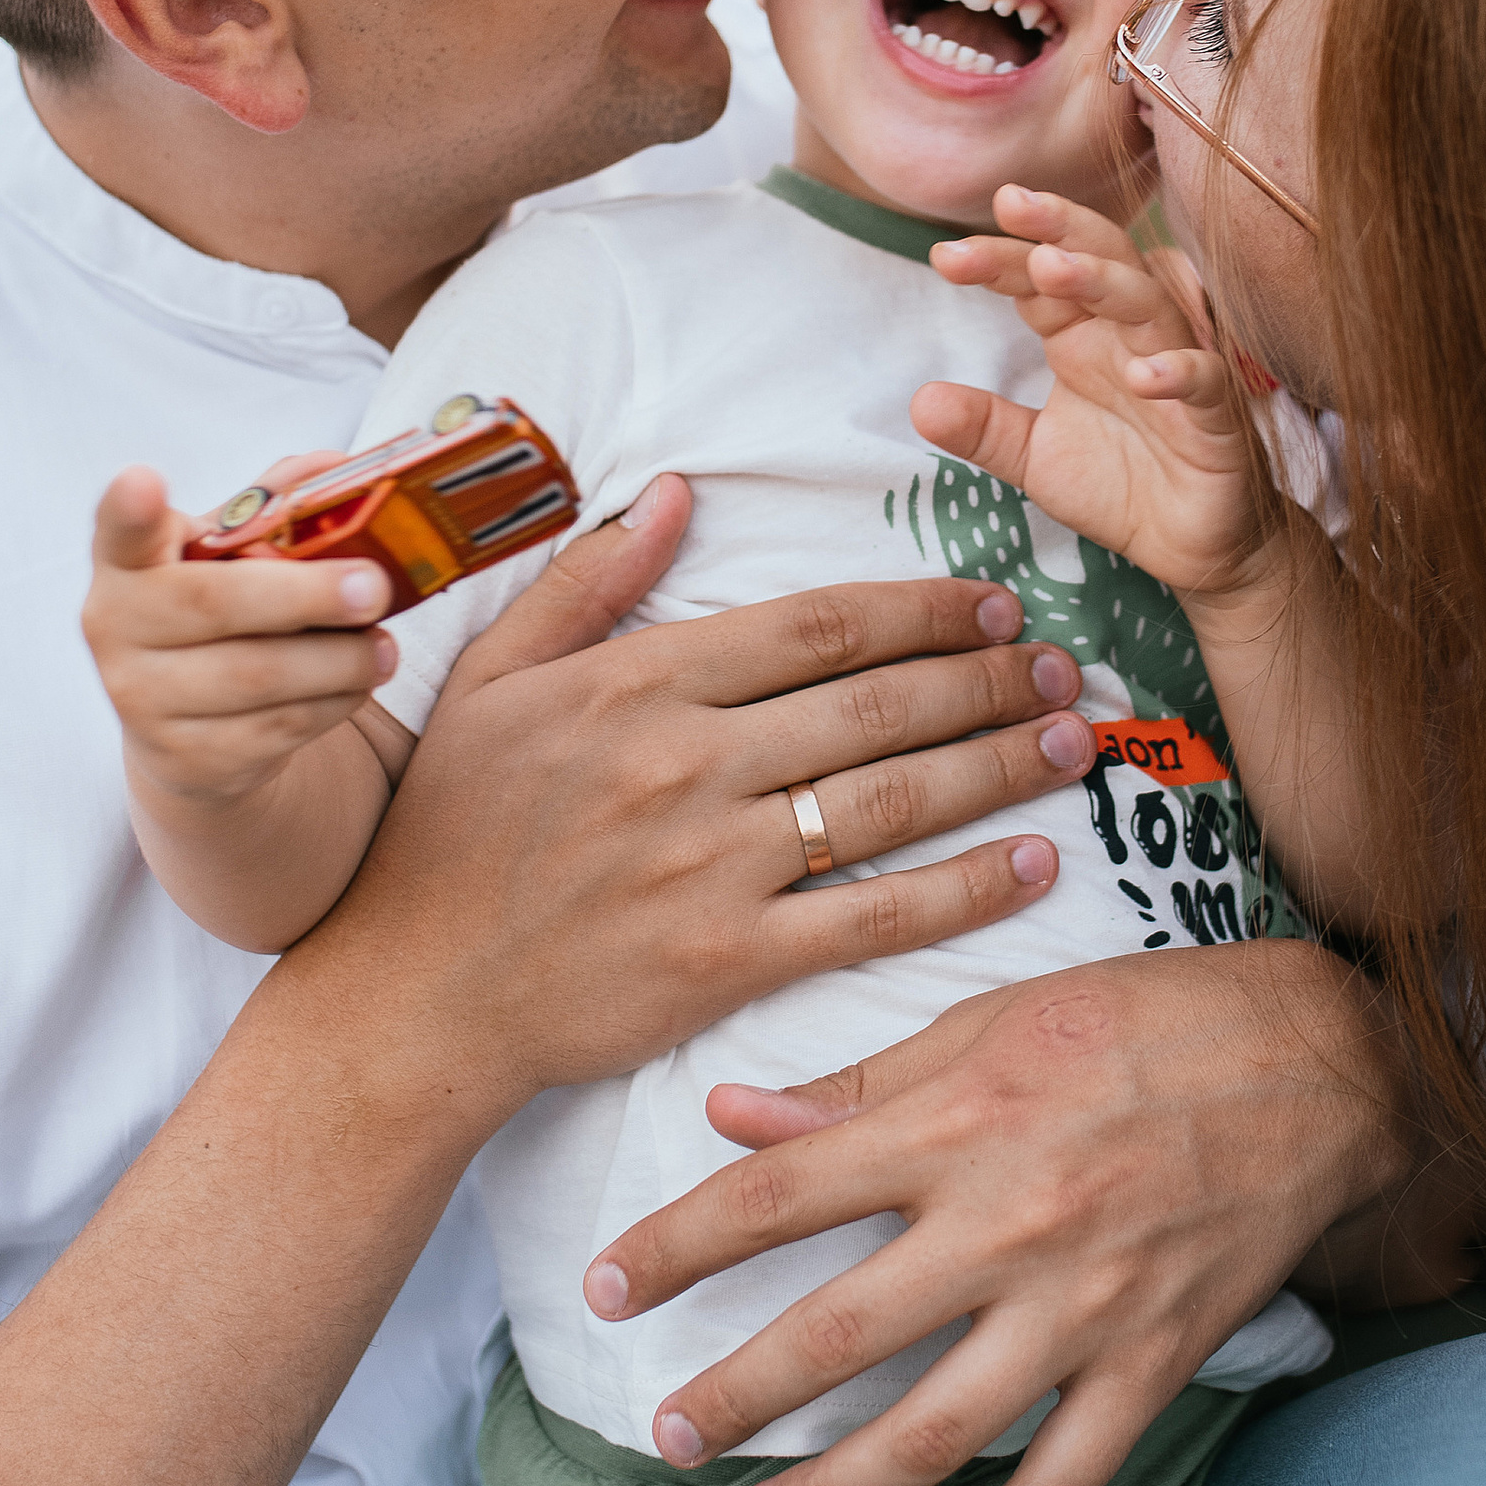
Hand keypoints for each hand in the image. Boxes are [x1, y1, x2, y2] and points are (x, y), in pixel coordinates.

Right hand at [85, 458, 397, 808]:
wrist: (181, 736)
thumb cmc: (215, 620)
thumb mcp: (227, 557)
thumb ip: (274, 506)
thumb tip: (338, 469)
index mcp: (126, 564)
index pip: (119, 529)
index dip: (130, 508)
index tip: (144, 482)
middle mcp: (117, 629)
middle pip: (216, 605)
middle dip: (306, 595)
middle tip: (374, 587)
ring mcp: (144, 700)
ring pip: (260, 677)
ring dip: (340, 660)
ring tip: (384, 647)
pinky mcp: (189, 758)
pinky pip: (280, 727)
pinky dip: (335, 702)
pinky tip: (358, 683)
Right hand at [318, 515, 1102, 1097]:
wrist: (413, 996)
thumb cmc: (449, 833)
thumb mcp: (493, 682)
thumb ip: (587, 583)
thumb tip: (672, 489)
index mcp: (635, 683)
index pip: (817, 626)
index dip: (923, 608)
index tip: (993, 601)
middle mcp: (684, 763)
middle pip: (876, 704)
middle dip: (989, 677)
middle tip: (1062, 662)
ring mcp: (710, 866)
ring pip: (891, 799)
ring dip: (999, 765)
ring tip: (1073, 739)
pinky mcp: (728, 962)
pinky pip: (873, 919)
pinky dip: (965, 891)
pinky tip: (1033, 865)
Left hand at [577, 942, 1485, 1485]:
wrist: (1323, 1062)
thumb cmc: (1147, 1020)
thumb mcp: (992, 1018)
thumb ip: (860, 1083)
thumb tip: (731, 1117)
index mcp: (957, 1125)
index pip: (778, 1195)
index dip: (675, 1246)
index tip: (600, 1290)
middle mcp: (1009, 1225)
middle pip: (837, 1332)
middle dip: (733, 1395)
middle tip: (662, 1436)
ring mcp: (1082, 1308)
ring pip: (934, 1433)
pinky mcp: (1150, 1366)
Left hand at [918, 189, 1271, 603]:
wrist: (1188, 546)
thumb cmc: (1119, 484)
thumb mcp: (1034, 458)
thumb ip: (983, 428)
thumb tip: (919, 402)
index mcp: (1083, 335)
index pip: (1039, 279)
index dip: (999, 259)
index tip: (946, 257)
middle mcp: (1128, 338)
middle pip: (1099, 259)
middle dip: (1057, 228)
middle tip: (1010, 204)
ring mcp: (1177, 369)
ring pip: (1149, 304)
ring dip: (1104, 281)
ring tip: (1053, 268)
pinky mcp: (1217, 417)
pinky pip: (1204, 382)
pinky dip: (1179, 372)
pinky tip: (1144, 375)